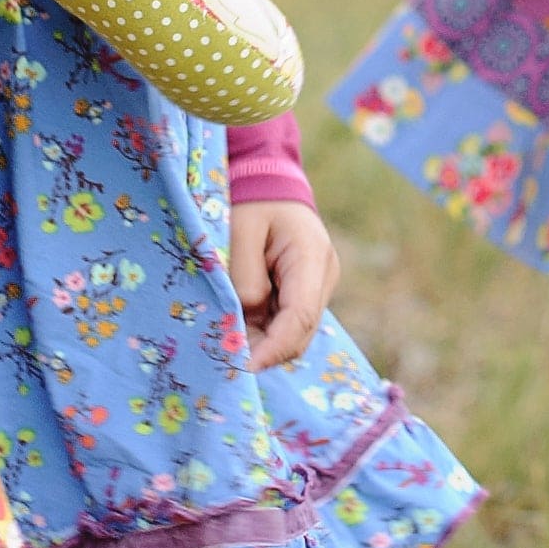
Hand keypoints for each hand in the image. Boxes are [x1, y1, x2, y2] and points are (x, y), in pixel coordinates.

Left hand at [227, 201, 336, 372]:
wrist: (270, 181)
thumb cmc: (254, 200)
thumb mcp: (240, 229)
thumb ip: (244, 275)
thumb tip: (247, 316)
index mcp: (311, 257)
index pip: (300, 316)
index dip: (274, 348)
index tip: (243, 366)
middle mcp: (323, 277)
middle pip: (300, 333)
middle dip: (266, 352)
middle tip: (225, 360)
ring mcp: (317, 285)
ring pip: (294, 333)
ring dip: (262, 343)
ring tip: (226, 345)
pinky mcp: (304, 290)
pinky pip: (286, 321)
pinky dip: (263, 331)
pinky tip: (237, 330)